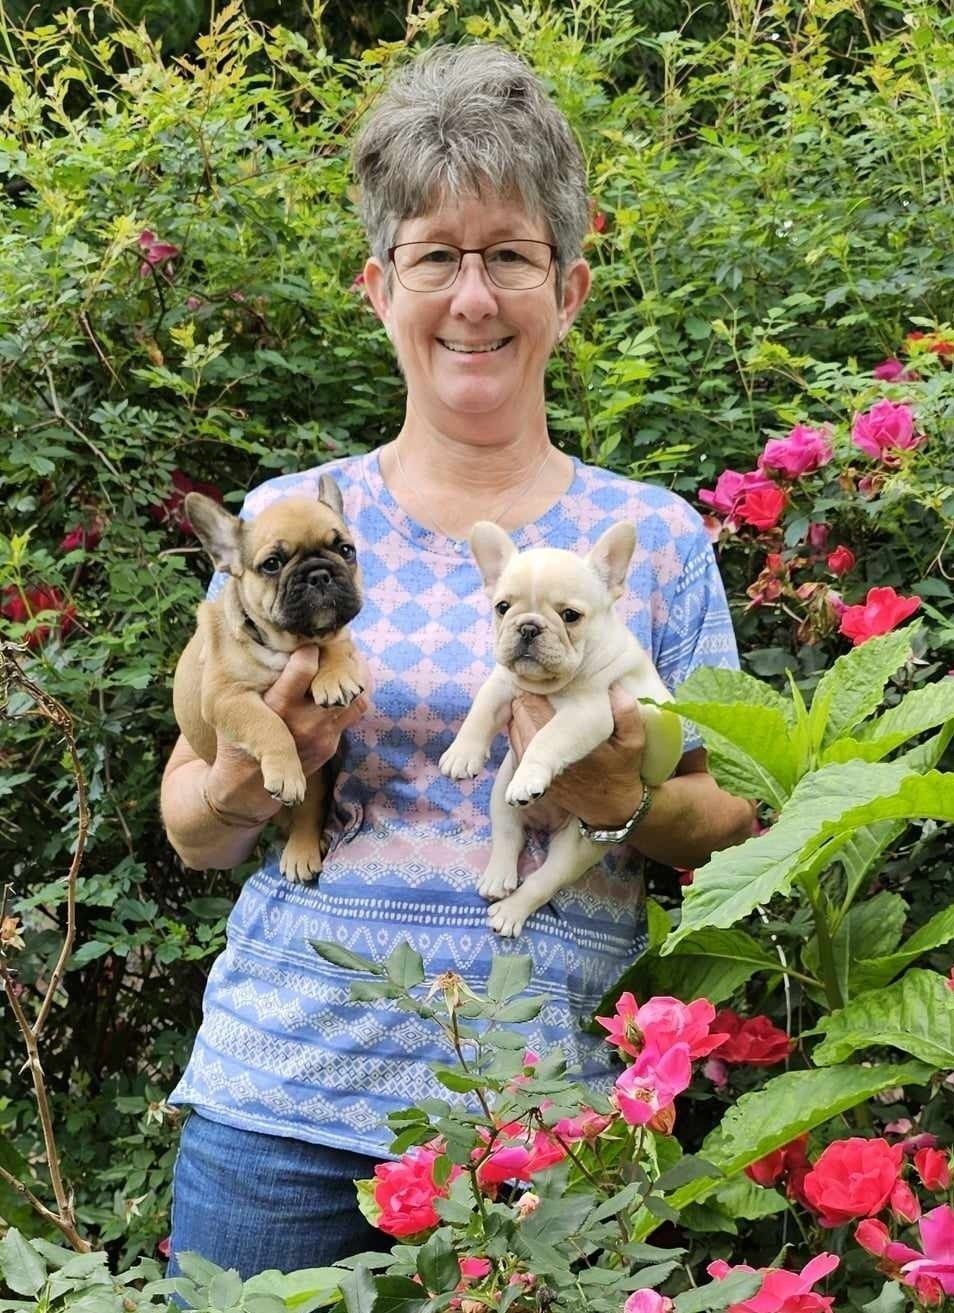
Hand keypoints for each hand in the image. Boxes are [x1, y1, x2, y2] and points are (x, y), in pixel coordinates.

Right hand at [206, 646, 371, 820]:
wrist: (246, 783)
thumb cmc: (238, 728)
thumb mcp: (231, 697)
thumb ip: (234, 660)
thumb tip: (211, 611)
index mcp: (275, 705)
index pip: (303, 668)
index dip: (312, 648)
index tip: (313, 635)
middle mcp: (301, 721)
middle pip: (338, 682)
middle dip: (343, 658)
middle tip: (343, 640)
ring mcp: (321, 736)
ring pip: (355, 697)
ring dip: (356, 676)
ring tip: (350, 657)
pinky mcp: (331, 745)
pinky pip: (353, 712)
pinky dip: (353, 692)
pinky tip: (347, 677)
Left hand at [509, 682, 645, 828]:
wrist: (612, 810)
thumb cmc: (623, 770)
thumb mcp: (634, 743)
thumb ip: (627, 715)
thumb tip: (616, 688)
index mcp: (568, 747)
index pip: (535, 707)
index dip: (536, 687)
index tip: (546, 675)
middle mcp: (545, 759)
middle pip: (519, 713)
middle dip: (526, 694)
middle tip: (538, 680)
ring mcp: (534, 769)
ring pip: (513, 727)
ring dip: (521, 710)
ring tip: (535, 695)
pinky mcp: (530, 775)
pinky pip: (515, 742)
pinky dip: (520, 726)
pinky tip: (534, 716)